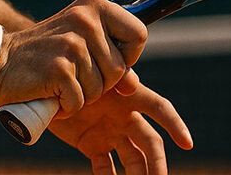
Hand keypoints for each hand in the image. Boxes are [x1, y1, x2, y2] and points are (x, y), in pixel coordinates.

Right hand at [0, 0, 147, 114]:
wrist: (0, 60)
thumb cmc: (46, 54)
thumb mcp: (82, 45)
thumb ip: (112, 59)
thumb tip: (133, 84)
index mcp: (94, 5)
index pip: (139, 33)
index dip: (128, 55)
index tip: (105, 59)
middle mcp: (85, 18)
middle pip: (120, 69)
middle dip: (100, 82)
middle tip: (71, 71)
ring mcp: (72, 43)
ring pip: (101, 89)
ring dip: (81, 95)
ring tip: (59, 79)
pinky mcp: (59, 68)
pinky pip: (80, 102)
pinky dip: (65, 106)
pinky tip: (49, 90)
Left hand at [49, 71, 192, 174]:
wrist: (42, 80)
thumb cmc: (67, 67)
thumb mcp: (88, 67)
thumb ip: (111, 75)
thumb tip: (132, 82)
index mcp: (127, 94)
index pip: (158, 107)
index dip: (174, 123)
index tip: (187, 143)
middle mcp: (124, 115)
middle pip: (150, 143)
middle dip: (158, 165)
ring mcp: (110, 132)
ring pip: (134, 160)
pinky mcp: (93, 145)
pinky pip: (107, 168)